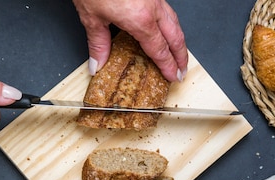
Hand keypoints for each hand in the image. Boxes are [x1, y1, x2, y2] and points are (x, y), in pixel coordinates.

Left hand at [72, 0, 187, 82]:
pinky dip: (170, 23)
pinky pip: (166, 10)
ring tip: (178, 52)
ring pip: (174, 21)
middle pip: (175, 36)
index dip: (167, 66)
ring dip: (179, 39)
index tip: (172, 76)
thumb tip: (98, 62)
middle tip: (182, 70)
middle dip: (181, 56)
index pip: (159, 49)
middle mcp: (152, 7)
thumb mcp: (91, 16)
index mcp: (140, 19)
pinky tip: (165, 27)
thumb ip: (98, 42)